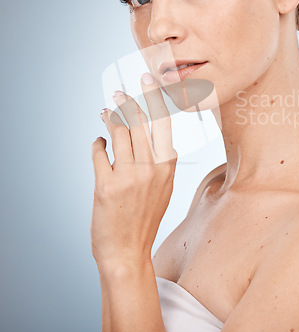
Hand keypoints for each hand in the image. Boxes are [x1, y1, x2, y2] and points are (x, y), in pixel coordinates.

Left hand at [90, 73, 177, 267]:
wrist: (128, 251)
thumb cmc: (145, 217)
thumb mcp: (164, 187)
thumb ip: (162, 160)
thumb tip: (151, 133)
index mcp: (168, 166)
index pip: (162, 122)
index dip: (153, 98)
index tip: (147, 81)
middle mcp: (152, 168)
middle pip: (140, 121)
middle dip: (128, 101)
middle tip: (120, 91)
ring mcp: (129, 176)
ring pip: (120, 132)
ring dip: (110, 118)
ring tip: (106, 111)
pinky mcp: (106, 185)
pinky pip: (100, 151)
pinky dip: (98, 143)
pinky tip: (99, 142)